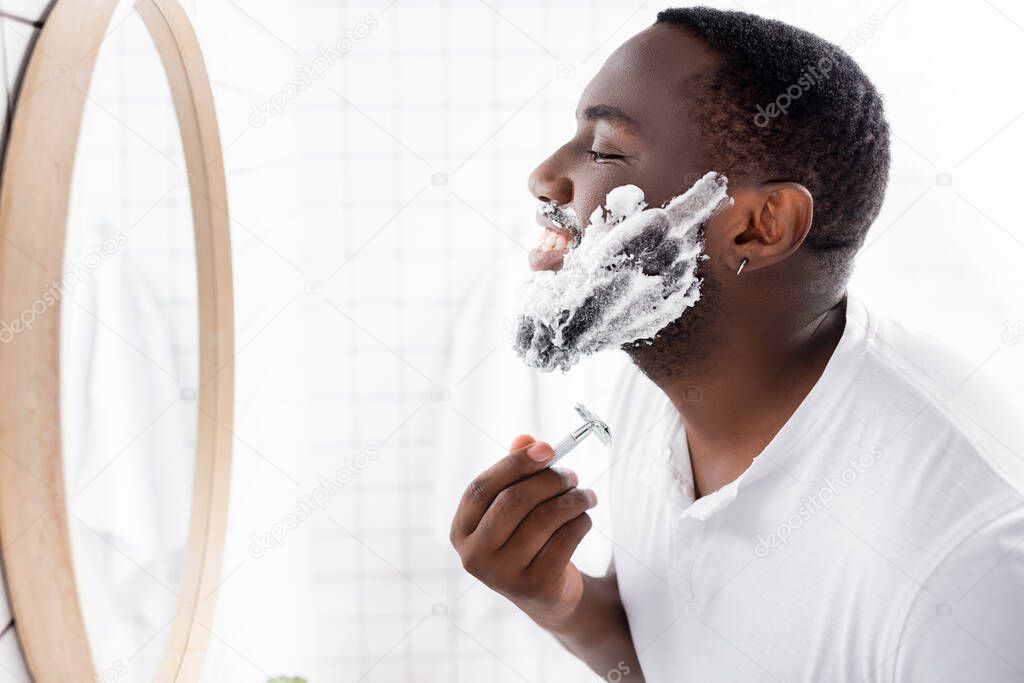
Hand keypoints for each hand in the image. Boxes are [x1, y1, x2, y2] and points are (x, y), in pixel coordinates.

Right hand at [450, 434, 597, 624]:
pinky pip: (565, 540)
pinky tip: (584, 519)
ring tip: (586, 495)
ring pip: (544, 519)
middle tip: (572, 475)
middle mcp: (474, 556)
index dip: (514, 464)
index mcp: (461, 531)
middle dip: (549, 481)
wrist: (544, 595)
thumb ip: (516, 472)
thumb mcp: (515, 507)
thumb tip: (526, 439)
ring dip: (573, 500)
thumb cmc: (526, 539)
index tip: (547, 448)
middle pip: (512, 501)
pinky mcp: (535, 586)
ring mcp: (503, 575)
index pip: (481, 488)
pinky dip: (581, 522)